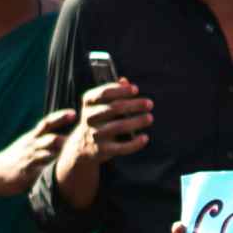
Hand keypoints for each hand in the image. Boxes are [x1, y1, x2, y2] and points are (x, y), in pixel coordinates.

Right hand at [0, 108, 75, 198]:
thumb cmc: (14, 159)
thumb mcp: (25, 144)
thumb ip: (42, 139)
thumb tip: (64, 136)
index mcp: (31, 137)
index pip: (46, 123)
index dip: (60, 117)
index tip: (74, 112)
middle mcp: (31, 146)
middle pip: (50, 139)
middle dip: (65, 140)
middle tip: (80, 139)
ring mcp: (29, 160)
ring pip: (48, 155)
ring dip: (61, 155)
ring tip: (76, 155)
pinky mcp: (27, 175)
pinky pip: (42, 172)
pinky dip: (52, 172)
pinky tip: (64, 174)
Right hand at [57, 74, 151, 189]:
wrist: (82, 146)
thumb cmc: (100, 119)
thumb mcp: (102, 103)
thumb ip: (114, 92)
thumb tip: (125, 82)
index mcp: (89, 102)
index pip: (105, 93)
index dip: (121, 90)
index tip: (135, 89)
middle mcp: (89, 117)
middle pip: (114, 108)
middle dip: (134, 105)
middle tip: (150, 103)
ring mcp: (95, 134)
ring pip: (119, 127)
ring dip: (137, 121)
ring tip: (149, 118)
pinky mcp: (102, 150)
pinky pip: (121, 147)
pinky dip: (134, 143)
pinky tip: (145, 138)